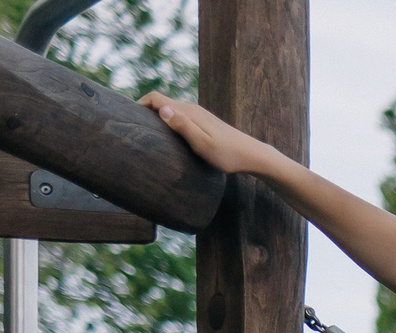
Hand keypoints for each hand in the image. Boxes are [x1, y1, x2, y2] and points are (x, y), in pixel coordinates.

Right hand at [141, 93, 287, 175]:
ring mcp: (197, 115)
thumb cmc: (228, 155)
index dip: (138, 104)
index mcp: (188, 111)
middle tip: (131, 128)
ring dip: (155, 116)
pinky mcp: (202, 123)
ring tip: (144, 133)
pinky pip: (178, 117)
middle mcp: (191, 109)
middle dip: (143, 110)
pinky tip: (165, 137)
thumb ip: (183, 126)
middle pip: (160, 102)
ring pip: (169, 109)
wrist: (253, 156)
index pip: (155, 98)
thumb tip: (163, 109)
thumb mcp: (203, 144)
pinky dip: (166, 121)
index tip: (127, 118)